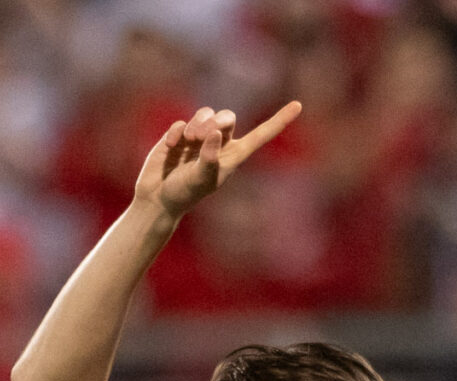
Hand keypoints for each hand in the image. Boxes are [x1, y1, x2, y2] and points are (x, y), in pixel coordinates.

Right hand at [135, 102, 302, 219]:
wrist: (158, 199)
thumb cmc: (184, 194)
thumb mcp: (200, 179)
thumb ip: (210, 157)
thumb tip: (215, 134)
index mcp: (233, 156)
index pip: (260, 135)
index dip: (278, 121)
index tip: (298, 106)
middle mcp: (219, 144)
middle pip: (228, 117)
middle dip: (216, 121)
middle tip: (201, 135)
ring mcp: (199, 138)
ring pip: (206, 114)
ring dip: (197, 124)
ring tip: (188, 141)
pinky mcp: (179, 135)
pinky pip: (183, 121)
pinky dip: (178, 132)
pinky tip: (172, 146)